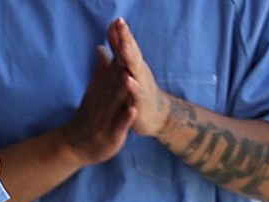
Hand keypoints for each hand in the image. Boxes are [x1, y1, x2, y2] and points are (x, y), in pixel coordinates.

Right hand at [60, 44, 137, 163]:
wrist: (75, 145)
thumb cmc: (89, 116)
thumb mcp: (94, 90)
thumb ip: (101, 69)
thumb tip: (102, 48)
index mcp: (101, 90)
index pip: (111, 67)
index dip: (117, 51)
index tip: (120, 32)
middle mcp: (103, 101)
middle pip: (113, 81)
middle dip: (120, 66)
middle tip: (126, 49)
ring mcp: (106, 118)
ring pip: (115, 103)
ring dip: (122, 90)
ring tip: (128, 77)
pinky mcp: (112, 135)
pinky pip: (119, 125)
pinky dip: (125, 118)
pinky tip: (133, 109)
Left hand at [107, 19, 172, 140]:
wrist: (155, 115)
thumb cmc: (138, 89)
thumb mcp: (127, 68)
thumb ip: (119, 50)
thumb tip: (113, 30)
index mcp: (133, 65)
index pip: (126, 46)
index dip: (121, 33)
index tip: (116, 19)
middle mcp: (139, 72)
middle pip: (131, 53)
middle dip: (126, 39)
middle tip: (120, 25)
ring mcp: (141, 85)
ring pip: (135, 70)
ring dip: (130, 58)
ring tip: (123, 47)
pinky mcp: (141, 102)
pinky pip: (138, 93)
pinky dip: (134, 86)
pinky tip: (128, 80)